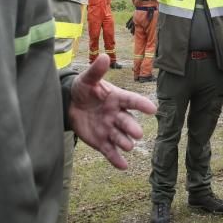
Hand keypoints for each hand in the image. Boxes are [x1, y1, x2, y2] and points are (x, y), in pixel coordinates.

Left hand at [69, 54, 156, 169]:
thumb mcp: (87, 79)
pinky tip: (123, 166)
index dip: (142, 104)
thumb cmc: (82, 89)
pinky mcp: (101, 142)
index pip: (132, 101)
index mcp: (117, 98)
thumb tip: (104, 56)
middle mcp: (117, 115)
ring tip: (128, 146)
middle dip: (132, 128)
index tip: (153, 109)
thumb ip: (96, 71)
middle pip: (127, 122)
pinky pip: (110, 152)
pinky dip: (116, 159)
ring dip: (125, 142)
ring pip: (120, 138)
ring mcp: (110, 129)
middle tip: (137, 133)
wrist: (69, 105)